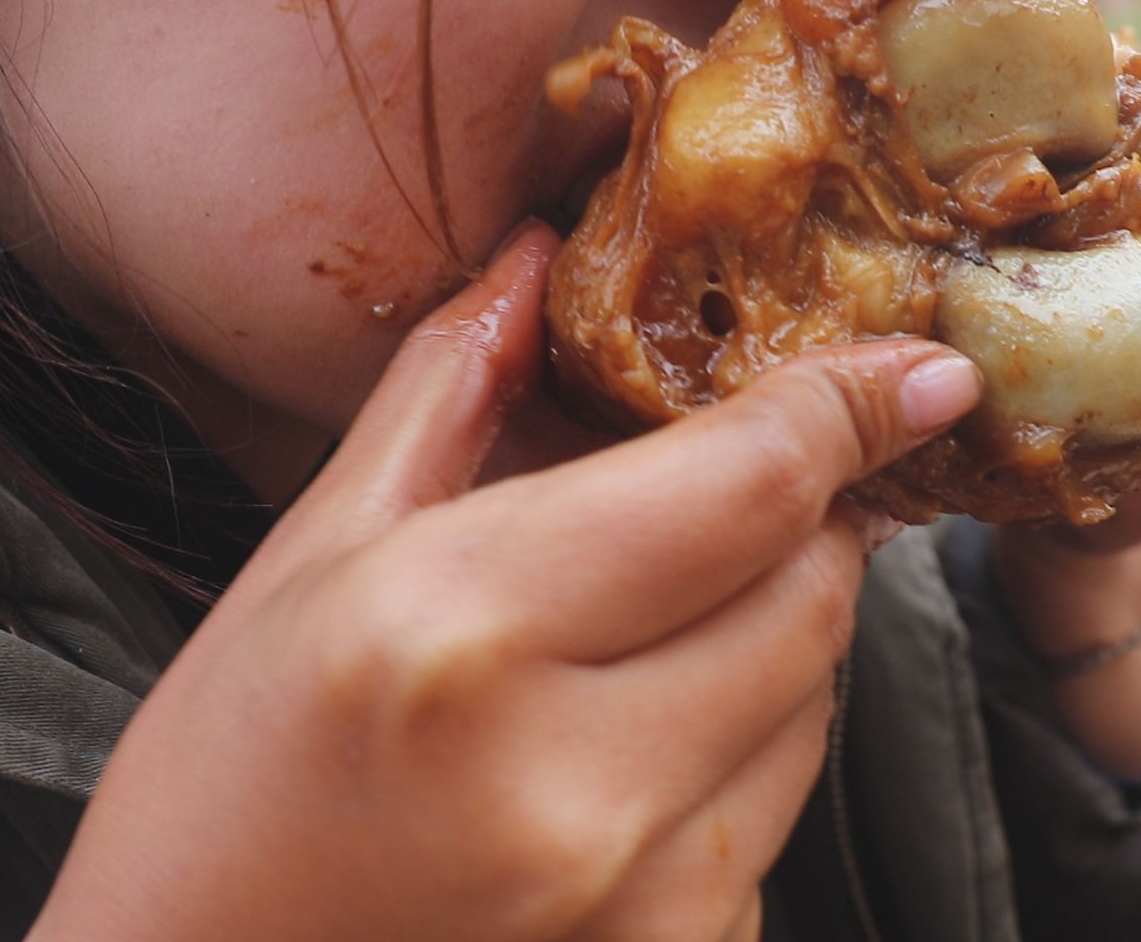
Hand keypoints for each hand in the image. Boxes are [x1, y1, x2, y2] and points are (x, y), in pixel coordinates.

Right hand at [29, 223, 980, 941]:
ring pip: (812, 707)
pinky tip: (621, 755)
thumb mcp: (304, 565)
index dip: (850, 409)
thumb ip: (444, 399)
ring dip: (766, 640)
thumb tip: (533, 263)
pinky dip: (735, 753)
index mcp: (463, 635)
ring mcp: (643, 900)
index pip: (745, 488)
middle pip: (811, 596)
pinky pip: (773, 817)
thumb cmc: (221, 790)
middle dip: (802, 523)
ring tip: (635, 639)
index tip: (919, 374)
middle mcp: (575, 777)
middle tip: (728, 496)